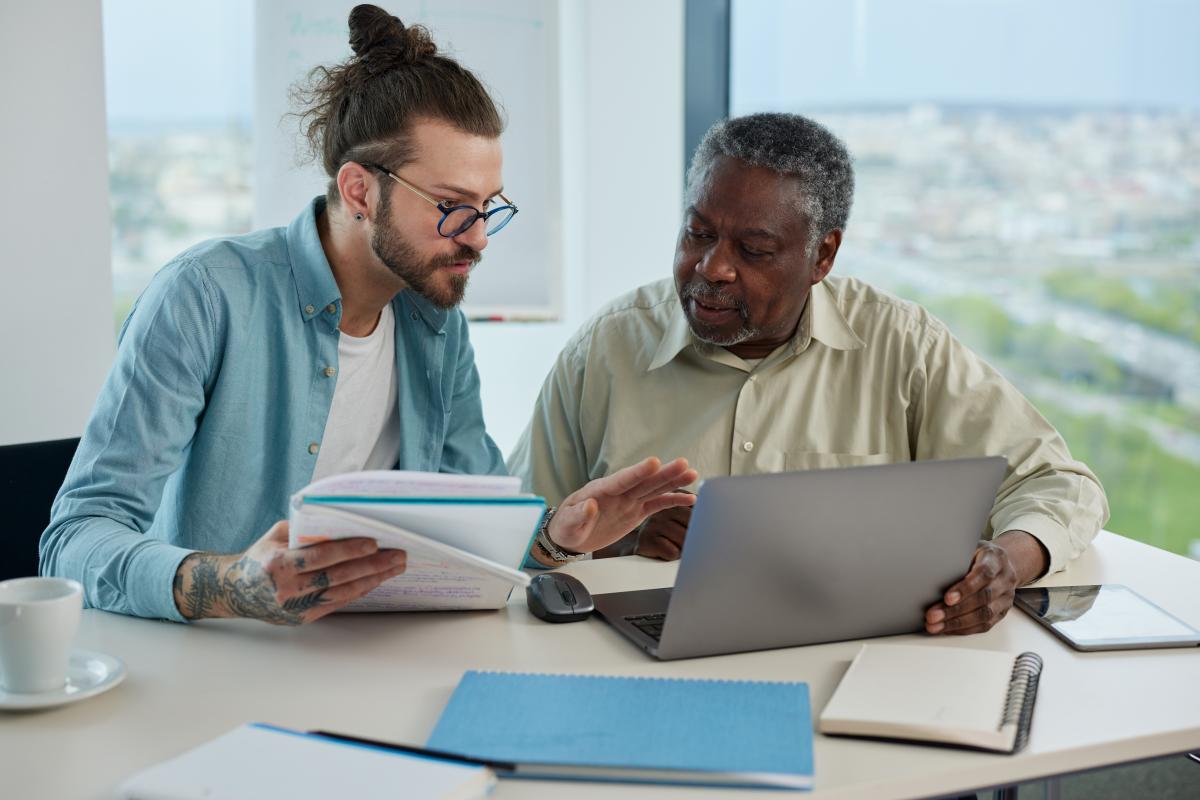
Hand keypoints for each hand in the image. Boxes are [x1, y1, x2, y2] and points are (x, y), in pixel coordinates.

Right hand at [172, 521, 406, 623]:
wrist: (234, 591)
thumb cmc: (260, 557)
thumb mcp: (275, 536)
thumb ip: (304, 529)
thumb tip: (341, 519)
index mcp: (277, 564)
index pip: (321, 556)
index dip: (349, 550)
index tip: (374, 542)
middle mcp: (286, 588)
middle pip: (338, 576)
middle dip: (372, 565)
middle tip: (398, 555)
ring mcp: (295, 607)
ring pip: (342, 592)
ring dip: (373, 579)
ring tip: (394, 568)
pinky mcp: (302, 619)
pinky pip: (337, 603)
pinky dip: (359, 591)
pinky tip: (375, 580)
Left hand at [543, 457, 697, 559]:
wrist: (570, 536)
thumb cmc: (565, 526)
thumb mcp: (567, 523)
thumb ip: (578, 515)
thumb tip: (590, 505)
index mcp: (601, 490)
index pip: (622, 479)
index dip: (638, 471)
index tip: (653, 462)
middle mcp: (619, 492)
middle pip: (644, 481)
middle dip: (664, 472)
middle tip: (683, 463)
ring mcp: (629, 501)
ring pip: (654, 488)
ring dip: (673, 481)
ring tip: (692, 473)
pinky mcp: (636, 511)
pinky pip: (657, 504)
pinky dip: (672, 500)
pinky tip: (689, 498)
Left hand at [924, 530, 1045, 634]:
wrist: (1003, 563)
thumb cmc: (979, 555)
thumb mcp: (969, 548)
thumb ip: (956, 558)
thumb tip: (930, 571)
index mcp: (996, 559)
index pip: (984, 574)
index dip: (966, 587)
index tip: (947, 598)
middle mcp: (1004, 579)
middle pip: (983, 597)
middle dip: (955, 610)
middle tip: (933, 616)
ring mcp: (1006, 597)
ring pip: (984, 614)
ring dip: (957, 623)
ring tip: (936, 625)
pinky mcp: (1002, 611)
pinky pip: (985, 624)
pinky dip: (964, 629)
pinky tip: (947, 628)